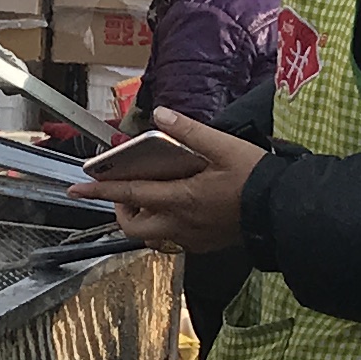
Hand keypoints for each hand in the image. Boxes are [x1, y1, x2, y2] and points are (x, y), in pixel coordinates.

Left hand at [87, 109, 266, 255]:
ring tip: (151, 196)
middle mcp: (180, 224)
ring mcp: (192, 239)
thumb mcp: (224, 146)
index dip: (100, 190)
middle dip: (120, 208)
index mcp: (180, 199)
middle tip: (126, 188)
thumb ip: (189, 131)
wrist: (284, 210)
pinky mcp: (204, 245)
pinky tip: (178, 206)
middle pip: (133, 225)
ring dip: (142, 218)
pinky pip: (172, 239)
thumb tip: (161, 114)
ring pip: (151, 235)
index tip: (76, 189)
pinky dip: (164, 224)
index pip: (129, 194)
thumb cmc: (256, 178)